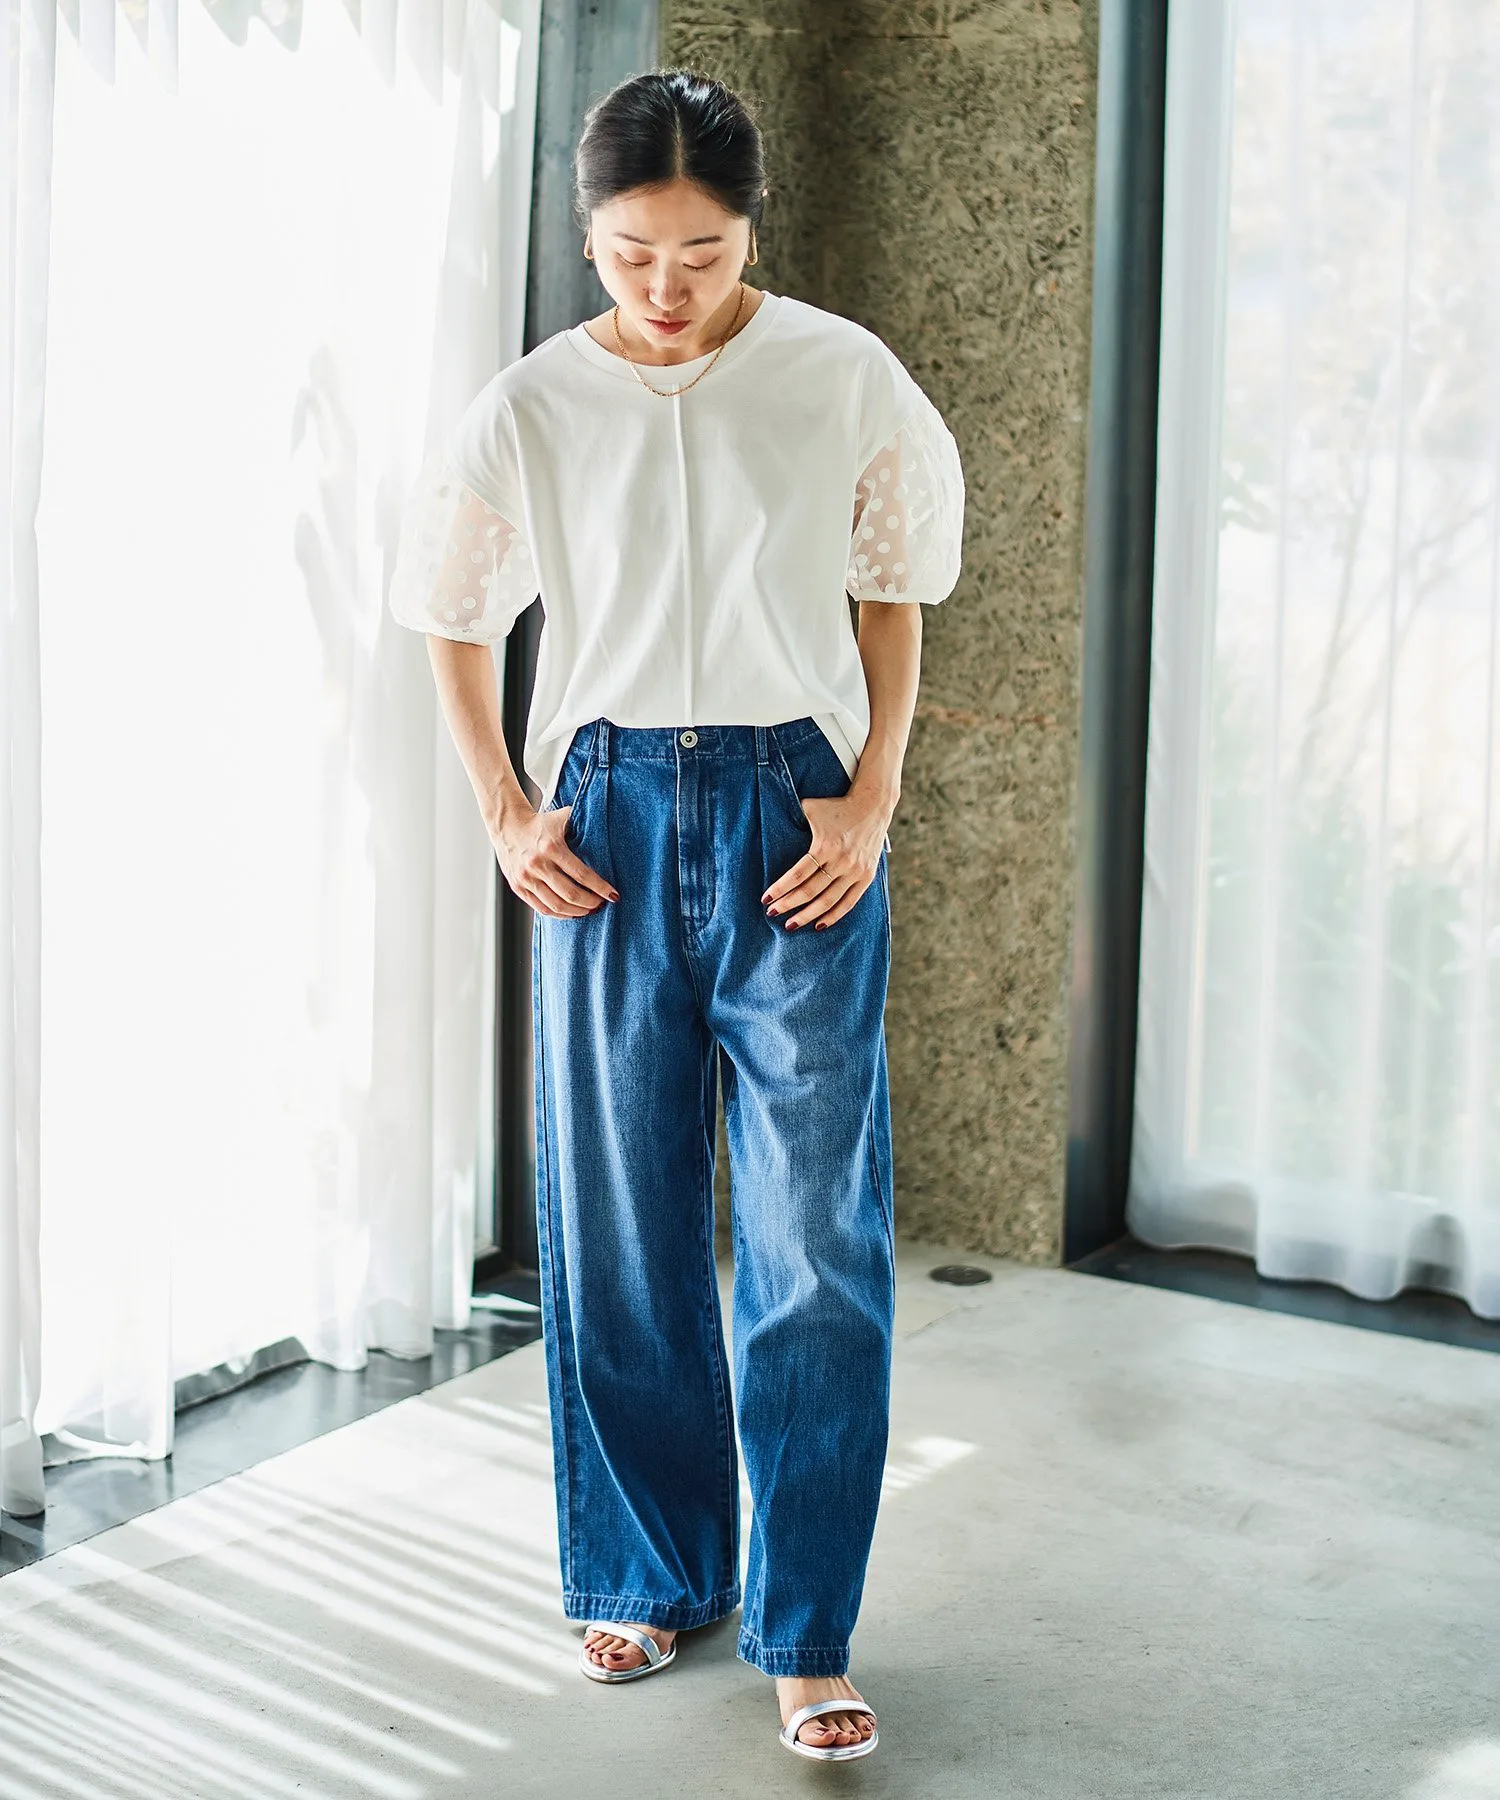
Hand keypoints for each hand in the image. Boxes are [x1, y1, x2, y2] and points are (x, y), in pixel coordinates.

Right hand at [491, 801, 617, 918]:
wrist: (507, 826)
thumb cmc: (541, 823)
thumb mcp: (562, 817)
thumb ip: (584, 822)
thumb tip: (609, 830)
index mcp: (551, 847)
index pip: (581, 874)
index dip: (600, 888)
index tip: (613, 895)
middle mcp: (537, 864)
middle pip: (570, 894)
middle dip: (591, 903)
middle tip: (602, 904)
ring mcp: (525, 878)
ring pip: (556, 905)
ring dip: (577, 912)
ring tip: (590, 910)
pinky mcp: (517, 887)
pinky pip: (541, 908)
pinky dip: (559, 914)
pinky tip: (572, 913)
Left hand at [761, 787, 890, 930]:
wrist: (873, 805)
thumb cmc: (836, 807)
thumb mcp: (811, 807)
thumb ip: (791, 817)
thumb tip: (770, 825)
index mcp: (825, 846)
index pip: (798, 874)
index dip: (781, 889)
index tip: (766, 899)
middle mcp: (841, 861)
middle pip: (810, 891)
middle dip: (789, 905)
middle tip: (772, 913)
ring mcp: (855, 871)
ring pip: (828, 901)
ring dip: (807, 915)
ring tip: (790, 925)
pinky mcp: (866, 877)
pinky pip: (848, 903)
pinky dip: (833, 916)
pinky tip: (818, 925)